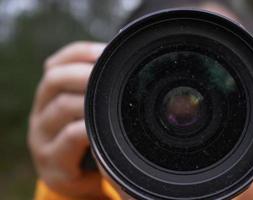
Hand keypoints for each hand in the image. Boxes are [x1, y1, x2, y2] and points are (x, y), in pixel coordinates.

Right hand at [28, 41, 105, 198]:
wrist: (77, 181)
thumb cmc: (86, 140)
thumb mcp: (87, 113)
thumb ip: (97, 93)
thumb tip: (125, 66)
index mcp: (50, 96)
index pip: (57, 63)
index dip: (80, 52)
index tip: (105, 50)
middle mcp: (41, 112)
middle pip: (54, 79)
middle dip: (84, 72)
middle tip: (110, 75)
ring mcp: (42, 137)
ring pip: (61, 106)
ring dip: (88, 100)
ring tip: (110, 100)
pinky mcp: (52, 161)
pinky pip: (68, 137)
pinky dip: (88, 128)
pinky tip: (102, 128)